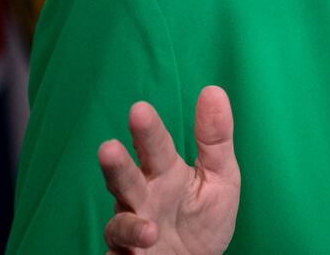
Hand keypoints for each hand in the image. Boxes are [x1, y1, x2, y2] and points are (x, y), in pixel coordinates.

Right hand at [97, 85, 240, 253]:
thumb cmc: (206, 218)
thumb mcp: (221, 175)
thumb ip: (215, 138)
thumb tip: (213, 90)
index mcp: (165, 172)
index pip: (154, 147)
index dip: (147, 131)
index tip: (139, 109)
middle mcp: (143, 196)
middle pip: (125, 177)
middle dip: (117, 164)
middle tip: (108, 147)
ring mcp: (133, 225)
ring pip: (119, 215)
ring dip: (124, 217)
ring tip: (139, 216)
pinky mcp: (128, 251)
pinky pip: (123, 245)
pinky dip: (134, 238)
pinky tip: (150, 233)